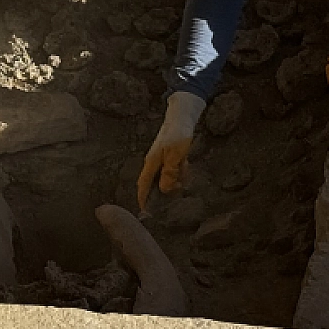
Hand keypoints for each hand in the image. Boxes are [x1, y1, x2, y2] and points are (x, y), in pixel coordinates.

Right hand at [137, 91, 205, 211]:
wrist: (182, 116)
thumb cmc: (178, 134)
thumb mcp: (176, 156)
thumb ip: (170, 174)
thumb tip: (165, 190)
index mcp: (152, 163)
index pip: (143, 185)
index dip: (143, 199)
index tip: (145, 212)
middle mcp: (153, 162)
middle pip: (156, 183)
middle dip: (167, 187)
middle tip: (180, 183)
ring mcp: (160, 158)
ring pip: (166, 177)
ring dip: (177, 177)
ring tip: (185, 166)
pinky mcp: (168, 155)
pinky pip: (172, 170)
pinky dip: (179, 170)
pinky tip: (185, 163)